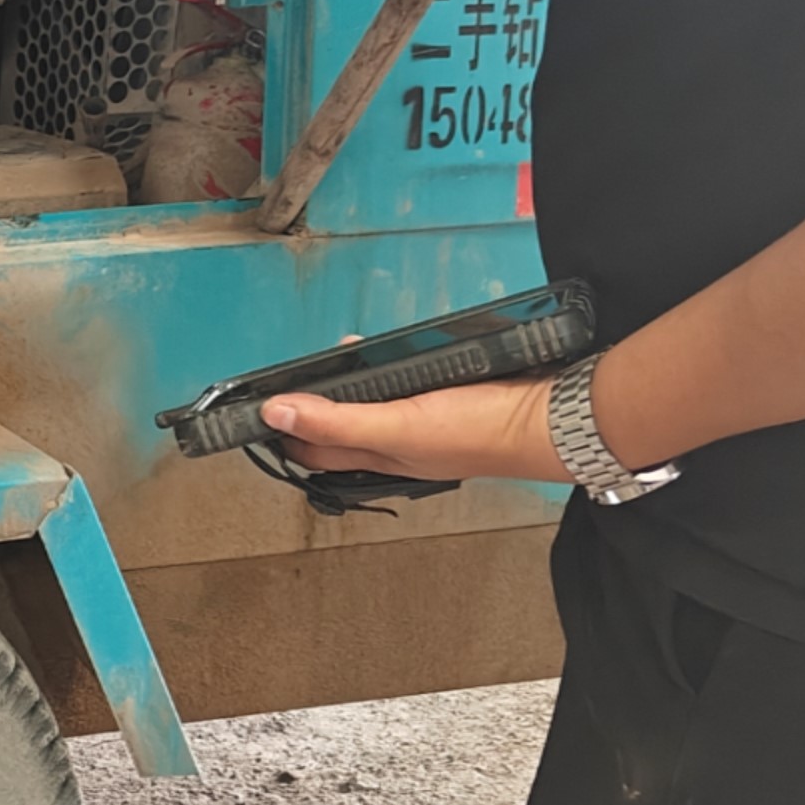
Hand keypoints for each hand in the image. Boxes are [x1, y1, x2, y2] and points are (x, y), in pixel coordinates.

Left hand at [258, 373, 571, 486]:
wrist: (553, 417)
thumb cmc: (478, 429)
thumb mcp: (397, 425)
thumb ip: (336, 420)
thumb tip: (272, 413)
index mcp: (379, 456)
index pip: (312, 448)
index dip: (280, 428)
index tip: (251, 403)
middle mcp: (396, 443)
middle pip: (338, 425)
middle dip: (312, 400)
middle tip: (292, 371)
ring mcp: (424, 419)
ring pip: (372, 402)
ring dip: (351, 379)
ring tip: (340, 353)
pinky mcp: (448, 395)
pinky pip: (405, 382)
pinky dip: (389, 367)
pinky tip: (390, 348)